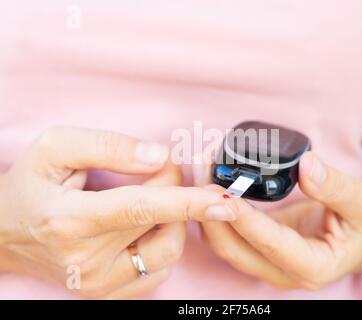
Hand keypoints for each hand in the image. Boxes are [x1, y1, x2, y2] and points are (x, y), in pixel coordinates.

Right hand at [0, 127, 233, 297]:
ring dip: (173, 220)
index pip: (141, 209)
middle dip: (175, 191)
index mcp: (70, 221)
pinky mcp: (107, 294)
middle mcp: (86, 262)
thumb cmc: (30, 187)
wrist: (5, 234)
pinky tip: (143, 226)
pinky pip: (157, 270)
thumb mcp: (57, 148)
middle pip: (161, 224)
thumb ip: (109, 147)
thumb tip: (159, 157)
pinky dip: (161, 242)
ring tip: (151, 199)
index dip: (187, 202)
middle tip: (157, 170)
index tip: (225, 201)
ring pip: (167, 252)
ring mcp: (98, 285)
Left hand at [198, 152, 361, 289]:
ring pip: (225, 244)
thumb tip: (306, 165)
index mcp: (314, 266)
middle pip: (236, 249)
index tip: (225, 194)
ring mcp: (268, 263)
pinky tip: (211, 179)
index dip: (246, 220)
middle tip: (203, 172)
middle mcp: (284, 271)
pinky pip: (229, 233)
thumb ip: (336, 187)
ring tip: (202, 170)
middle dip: (214, 212)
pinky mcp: (259, 248)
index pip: (272, 244)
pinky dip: (217, 208)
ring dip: (209, 209)